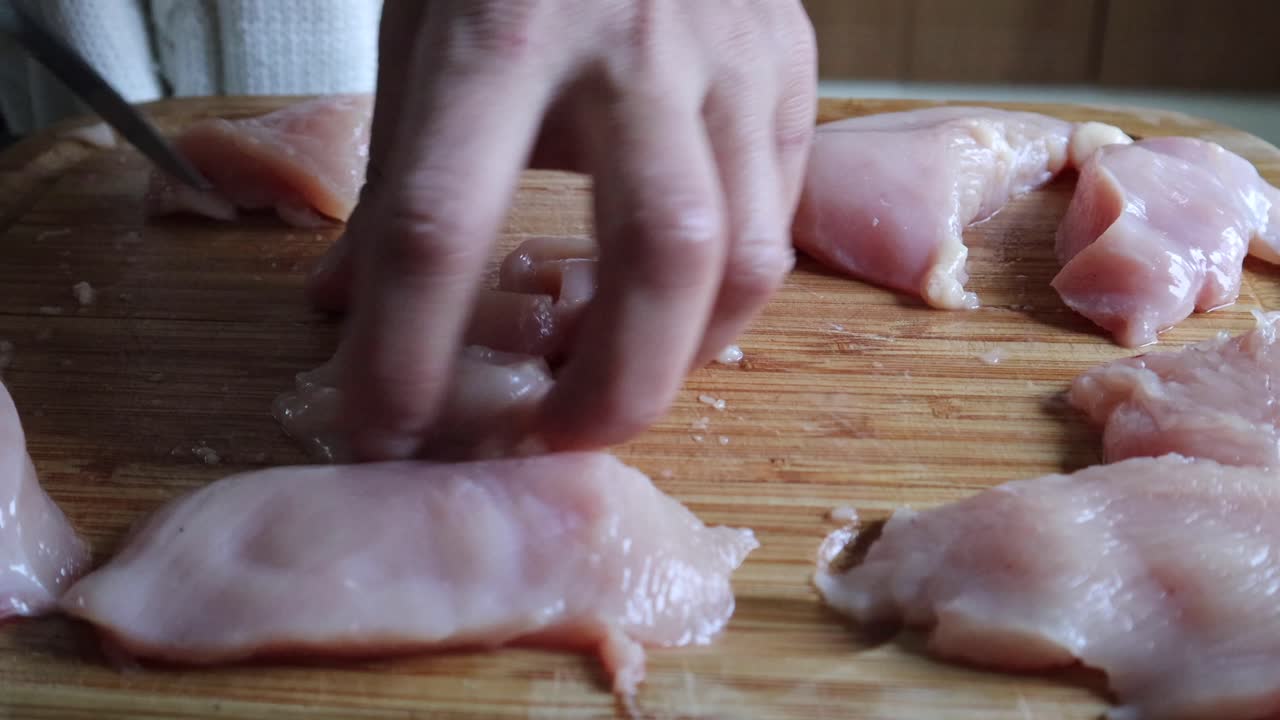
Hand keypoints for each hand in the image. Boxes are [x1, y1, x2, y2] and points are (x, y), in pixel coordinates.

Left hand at [307, 0, 816, 459]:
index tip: (382, 435)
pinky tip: (678, 306)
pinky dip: (727, 292)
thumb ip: (392, 177)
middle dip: (607, 391)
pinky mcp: (789, 65)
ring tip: (618, 379)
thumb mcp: (421, 36)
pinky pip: (778, 215)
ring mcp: (731, 54)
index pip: (441, 226)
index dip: (404, 355)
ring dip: (682, 354)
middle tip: (550, 443)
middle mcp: (631, 45)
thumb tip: (346, 305)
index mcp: (500, 30)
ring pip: (745, 253)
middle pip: (656, 259)